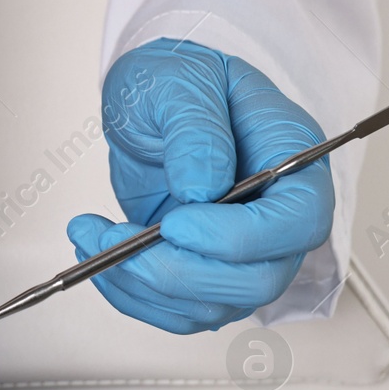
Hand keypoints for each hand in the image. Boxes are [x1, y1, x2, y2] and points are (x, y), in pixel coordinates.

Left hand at [66, 38, 333, 331]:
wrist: (153, 99)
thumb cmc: (179, 80)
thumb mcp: (182, 81)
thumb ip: (196, 129)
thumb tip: (201, 186)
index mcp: (293, 162)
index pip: (296, 223)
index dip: (238, 238)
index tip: (176, 223)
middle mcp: (276, 216)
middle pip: (256, 280)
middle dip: (178, 273)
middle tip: (115, 241)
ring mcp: (241, 251)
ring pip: (212, 305)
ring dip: (142, 285)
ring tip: (92, 237)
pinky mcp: (201, 268)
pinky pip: (176, 309)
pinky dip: (130, 294)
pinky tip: (97, 255)